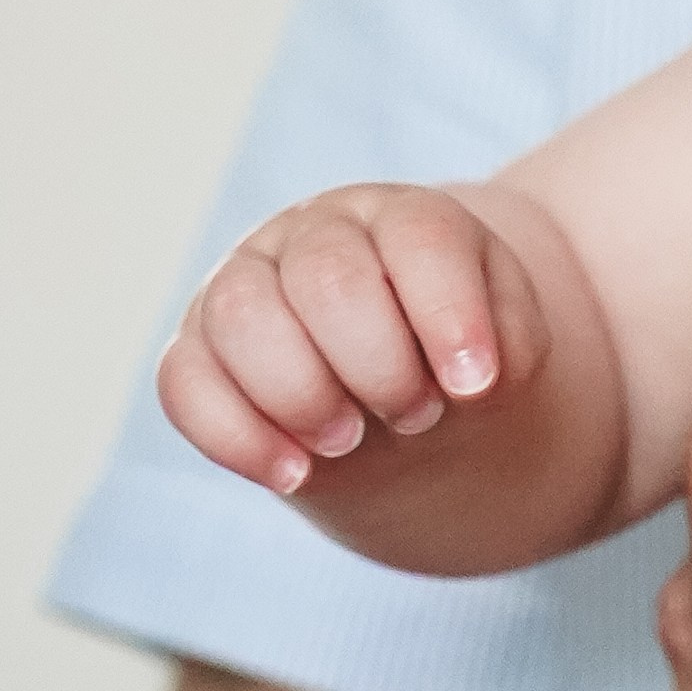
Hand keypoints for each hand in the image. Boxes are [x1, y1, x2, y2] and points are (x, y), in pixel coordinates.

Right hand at [157, 187, 550, 496]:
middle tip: (414, 416)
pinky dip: (234, 435)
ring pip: (240, 311)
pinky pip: (183, 380)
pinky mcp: (197, 351)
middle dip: (378, 365)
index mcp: (400, 217)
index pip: (419, 237)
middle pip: (327, 276)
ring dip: (301, 392)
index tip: (474, 387)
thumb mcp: (508, 347)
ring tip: (348, 440)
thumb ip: (504, 346)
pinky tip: (293, 473)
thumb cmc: (457, 363)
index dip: (448, 314)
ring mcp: (245, 284)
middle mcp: (314, 234)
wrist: (408, 408)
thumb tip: (467, 378)